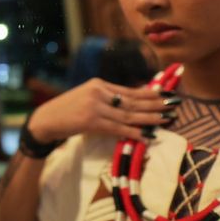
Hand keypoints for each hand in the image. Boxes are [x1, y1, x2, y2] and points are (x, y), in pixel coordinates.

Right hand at [27, 78, 177, 142]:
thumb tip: (131, 104)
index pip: (129, 90)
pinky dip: (134, 133)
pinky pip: (118, 129)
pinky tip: (147, 136)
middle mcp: (98, 92)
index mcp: (98, 84)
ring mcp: (95, 107)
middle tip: (174, 106)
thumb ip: (106, 99)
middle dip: (155, 104)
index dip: (149, 94)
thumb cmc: (66, 111)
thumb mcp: (86, 98)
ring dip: (149, 119)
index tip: (166, 95)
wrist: (45, 120)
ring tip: (166, 120)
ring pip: (128, 115)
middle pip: (132, 101)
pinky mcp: (91, 121)